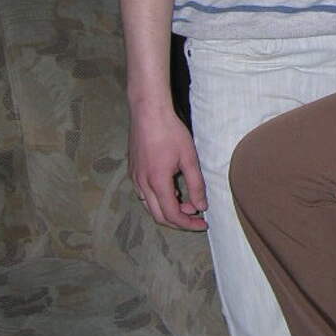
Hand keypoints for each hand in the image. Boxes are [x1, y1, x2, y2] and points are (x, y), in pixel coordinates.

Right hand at [128, 100, 208, 229]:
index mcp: (157, 182)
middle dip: (179, 221)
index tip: (203, 223)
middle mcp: (142, 184)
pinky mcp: (133, 171)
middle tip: (196, 217)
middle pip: (159, 216)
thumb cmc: (170, 132)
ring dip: (168, 210)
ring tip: (186, 202)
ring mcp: (135, 178)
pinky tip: (171, 190)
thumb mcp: (189, 158)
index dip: (188, 224)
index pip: (172, 215)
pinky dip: (159, 199)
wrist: (148, 112)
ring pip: (150, 206)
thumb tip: (201, 206)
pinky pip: (144, 194)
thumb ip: (196, 185)